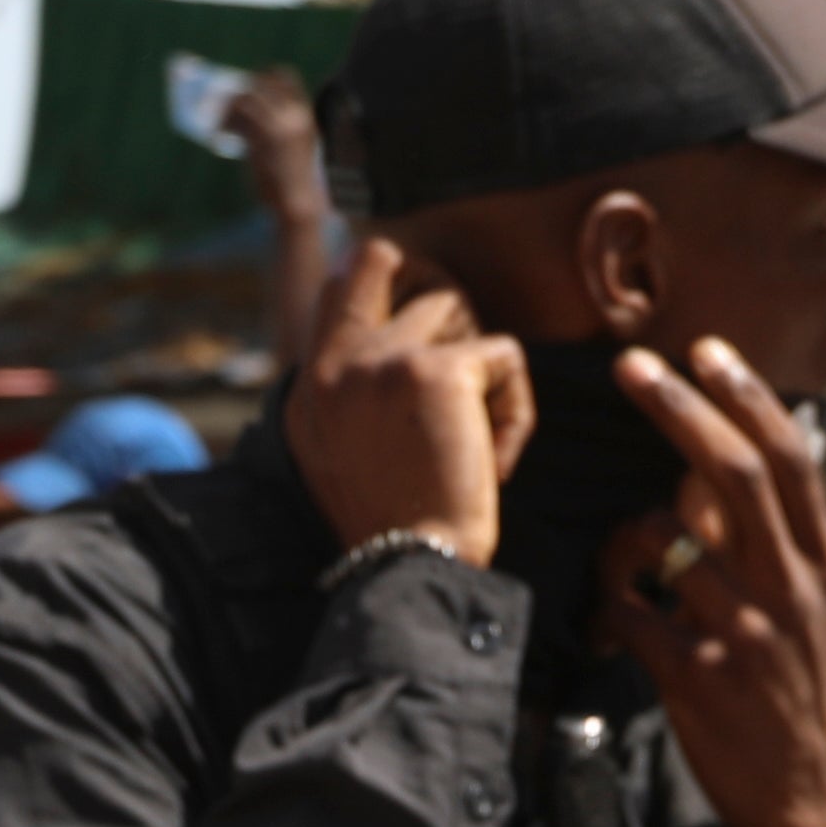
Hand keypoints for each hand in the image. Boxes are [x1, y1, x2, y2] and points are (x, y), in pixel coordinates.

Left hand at [231, 65, 325, 221]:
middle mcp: (293, 115)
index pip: (285, 77)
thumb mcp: (293, 146)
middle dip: (240, 89)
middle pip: (260, 83)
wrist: (298, 202)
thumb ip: (278, 126)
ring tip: (219, 122)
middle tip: (225, 101)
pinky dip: (223, 124)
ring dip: (227, 107)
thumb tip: (245, 114)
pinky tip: (217, 135)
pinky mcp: (260, 140)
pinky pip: (236, 121)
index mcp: (304, 114)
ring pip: (245, 99)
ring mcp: (277, 126)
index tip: (247, 83)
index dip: (263, 75)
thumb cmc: (292, 179)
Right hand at [285, 237, 534, 566]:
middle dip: (434, 299)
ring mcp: (384, 358)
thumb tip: (396, 344)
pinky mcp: (440, 369)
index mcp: (310, 381)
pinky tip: (498, 461)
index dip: (388, 274)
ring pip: (454, 304)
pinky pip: (504, 354)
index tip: (420, 318)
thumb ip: (349, 391)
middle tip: (456, 366)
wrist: (407, 565)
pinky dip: (515, 410)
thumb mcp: (338, 452)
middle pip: (391, 261)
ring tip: (477, 430)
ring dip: (478, 360)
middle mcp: (336, 359)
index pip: (344, 279)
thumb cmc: (386, 525)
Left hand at [605, 338, 825, 826]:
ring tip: (625, 566)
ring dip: (626, 538)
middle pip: (732, 475)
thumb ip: (779, 541)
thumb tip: (726, 461)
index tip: (704, 349)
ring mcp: (748, 634)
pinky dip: (611, 606)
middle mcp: (795, 589)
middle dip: (679, 410)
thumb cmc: (798, 689)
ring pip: (665, 542)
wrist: (807, 796)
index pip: (789, 460)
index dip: (745, 397)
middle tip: (631, 367)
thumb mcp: (816, 609)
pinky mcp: (700, 679)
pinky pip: (630, 614)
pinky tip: (616, 624)